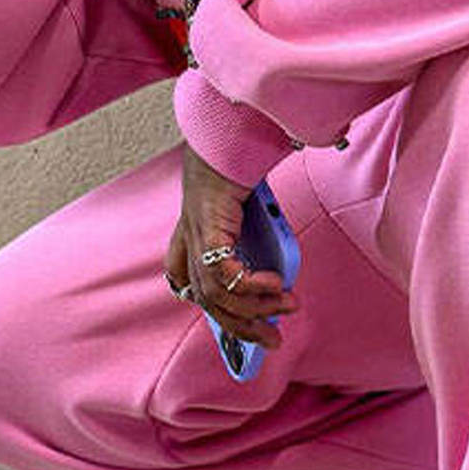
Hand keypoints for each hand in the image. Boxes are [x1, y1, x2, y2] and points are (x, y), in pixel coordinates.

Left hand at [163, 144, 299, 349]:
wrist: (231, 131)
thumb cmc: (239, 160)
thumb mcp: (246, 204)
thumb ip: (254, 232)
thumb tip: (281, 266)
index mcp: (192, 229)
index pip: (183, 277)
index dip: (204, 303)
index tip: (235, 321)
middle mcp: (189, 237)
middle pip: (206, 300)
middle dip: (241, 326)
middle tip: (272, 339)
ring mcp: (195, 235)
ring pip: (216, 295)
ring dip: (255, 308)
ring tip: (286, 307)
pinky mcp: (207, 230)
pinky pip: (225, 276)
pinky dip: (251, 286)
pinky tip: (275, 284)